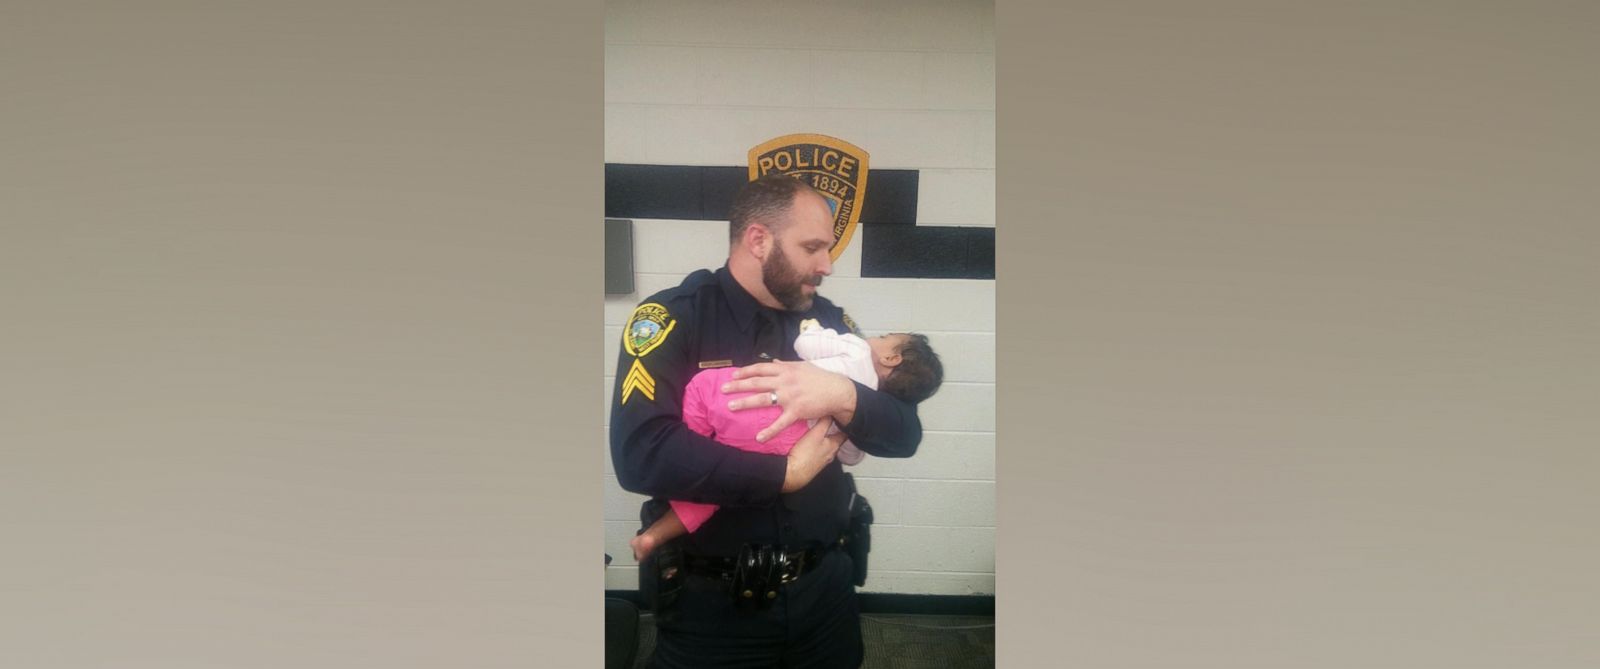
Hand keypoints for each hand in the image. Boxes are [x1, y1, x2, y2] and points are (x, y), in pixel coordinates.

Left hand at [722, 360, 858, 441]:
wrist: (838, 391)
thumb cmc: (821, 378)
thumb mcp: (803, 366)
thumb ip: (786, 365)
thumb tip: (773, 362)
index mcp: (786, 369)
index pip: (761, 368)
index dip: (746, 371)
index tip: (733, 374)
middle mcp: (785, 381)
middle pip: (756, 382)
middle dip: (738, 385)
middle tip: (723, 389)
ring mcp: (789, 396)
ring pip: (762, 399)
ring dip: (745, 403)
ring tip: (730, 406)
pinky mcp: (796, 411)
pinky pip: (780, 423)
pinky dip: (769, 431)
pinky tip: (758, 438)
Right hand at [782, 419, 845, 492]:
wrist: (792, 473)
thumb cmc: (805, 454)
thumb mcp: (816, 434)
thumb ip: (824, 423)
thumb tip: (830, 413)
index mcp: (834, 446)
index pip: (843, 434)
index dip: (843, 426)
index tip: (842, 420)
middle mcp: (830, 455)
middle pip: (835, 441)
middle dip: (832, 433)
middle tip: (829, 425)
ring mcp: (821, 461)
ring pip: (825, 448)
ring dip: (823, 441)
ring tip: (817, 434)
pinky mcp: (812, 465)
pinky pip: (816, 454)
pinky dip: (815, 448)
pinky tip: (808, 446)